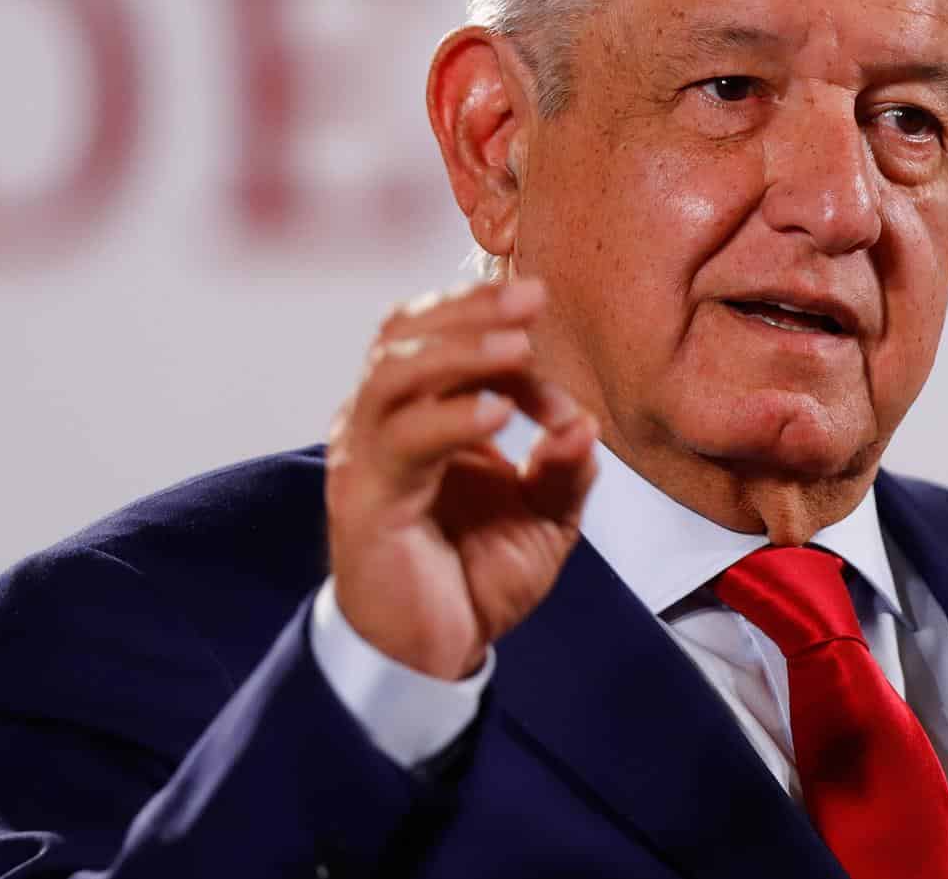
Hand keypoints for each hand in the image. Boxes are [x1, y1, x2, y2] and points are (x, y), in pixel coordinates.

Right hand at [325, 278, 597, 679]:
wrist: (433, 654)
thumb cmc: (475, 576)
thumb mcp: (545, 516)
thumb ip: (565, 467)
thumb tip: (583, 423)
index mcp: (419, 411)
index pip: (446, 338)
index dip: (502, 331)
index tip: (553, 346)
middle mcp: (381, 422)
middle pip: (406, 331)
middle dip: (472, 307)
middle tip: (533, 295)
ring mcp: (366, 455)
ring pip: (395, 371)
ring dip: (460, 349)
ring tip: (517, 348)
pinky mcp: (364, 500)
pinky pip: (401, 440)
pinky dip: (452, 418)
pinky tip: (498, 413)